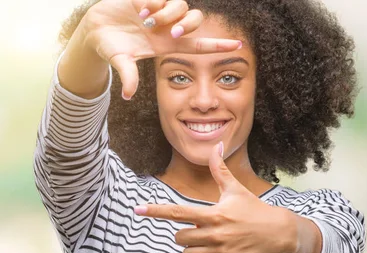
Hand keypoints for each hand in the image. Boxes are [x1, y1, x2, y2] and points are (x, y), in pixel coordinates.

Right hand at [77, 0, 240, 98]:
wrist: (94, 28)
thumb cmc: (110, 47)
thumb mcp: (120, 61)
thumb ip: (128, 76)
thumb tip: (128, 96)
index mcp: (167, 45)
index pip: (199, 45)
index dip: (219, 45)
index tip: (239, 45)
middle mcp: (168, 27)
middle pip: (195, 21)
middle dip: (187, 25)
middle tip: (171, 32)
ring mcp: (160, 11)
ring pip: (181, 6)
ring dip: (167, 14)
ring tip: (146, 20)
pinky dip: (155, 3)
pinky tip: (139, 9)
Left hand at [134, 143, 298, 252]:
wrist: (280, 231)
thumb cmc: (254, 209)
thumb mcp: (236, 190)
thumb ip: (219, 170)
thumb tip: (215, 147)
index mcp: (213, 213)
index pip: (178, 212)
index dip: (156, 211)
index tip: (138, 210)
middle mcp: (215, 233)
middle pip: (179, 238)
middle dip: (186, 234)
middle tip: (202, 229)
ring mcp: (222, 251)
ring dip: (195, 249)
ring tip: (212, 242)